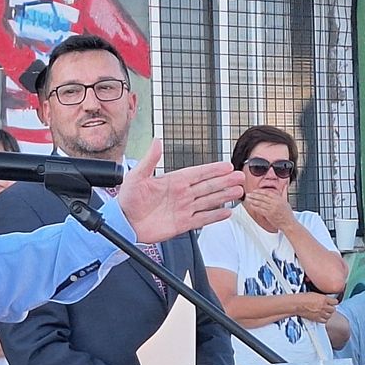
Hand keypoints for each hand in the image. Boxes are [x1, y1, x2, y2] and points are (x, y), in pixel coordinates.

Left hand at [117, 139, 242, 242]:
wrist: (123, 223)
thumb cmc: (127, 199)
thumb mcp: (137, 176)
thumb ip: (150, 160)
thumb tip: (157, 141)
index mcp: (173, 181)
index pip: (198, 173)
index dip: (213, 169)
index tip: (227, 166)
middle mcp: (181, 194)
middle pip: (208, 186)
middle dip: (225, 181)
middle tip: (240, 177)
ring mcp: (183, 209)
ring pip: (209, 201)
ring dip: (224, 196)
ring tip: (238, 192)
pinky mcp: (182, 224)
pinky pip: (202, 219)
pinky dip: (215, 216)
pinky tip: (226, 213)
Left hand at [241, 188, 294, 231]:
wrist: (288, 223)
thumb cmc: (287, 214)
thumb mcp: (286, 202)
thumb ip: (282, 195)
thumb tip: (282, 188)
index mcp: (279, 199)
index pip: (267, 193)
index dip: (260, 191)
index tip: (255, 191)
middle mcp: (275, 203)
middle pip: (262, 197)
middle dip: (254, 195)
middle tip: (248, 194)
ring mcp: (271, 209)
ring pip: (260, 203)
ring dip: (252, 200)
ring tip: (248, 199)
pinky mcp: (269, 214)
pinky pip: (260, 209)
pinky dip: (254, 207)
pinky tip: (250, 205)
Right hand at [292, 293, 338, 322]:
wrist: (296, 304)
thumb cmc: (302, 298)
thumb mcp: (314, 294)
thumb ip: (321, 297)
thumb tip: (324, 298)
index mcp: (324, 299)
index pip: (335, 302)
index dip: (334, 302)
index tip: (332, 302)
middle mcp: (324, 306)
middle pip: (333, 309)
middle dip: (331, 308)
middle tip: (328, 307)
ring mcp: (321, 313)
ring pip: (330, 315)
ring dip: (328, 314)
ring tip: (324, 312)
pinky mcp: (317, 319)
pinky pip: (325, 321)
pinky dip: (324, 319)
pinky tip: (321, 317)